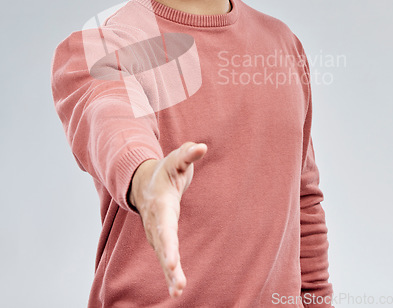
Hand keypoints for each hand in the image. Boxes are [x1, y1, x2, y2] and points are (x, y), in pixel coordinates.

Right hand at [129, 142, 207, 297]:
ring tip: (178, 292)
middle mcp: (156, 221)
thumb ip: (188, 153)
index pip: (165, 225)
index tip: (173, 262)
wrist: (143, 182)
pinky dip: (170, 274)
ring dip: (170, 274)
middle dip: (169, 263)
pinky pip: (165, 257)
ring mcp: (156, 232)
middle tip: (177, 283)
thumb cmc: (165, 170)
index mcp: (162, 203)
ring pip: (162, 254)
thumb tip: (202, 146)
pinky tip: (177, 291)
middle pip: (162, 244)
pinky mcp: (160, 239)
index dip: (168, 244)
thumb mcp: (176, 159)